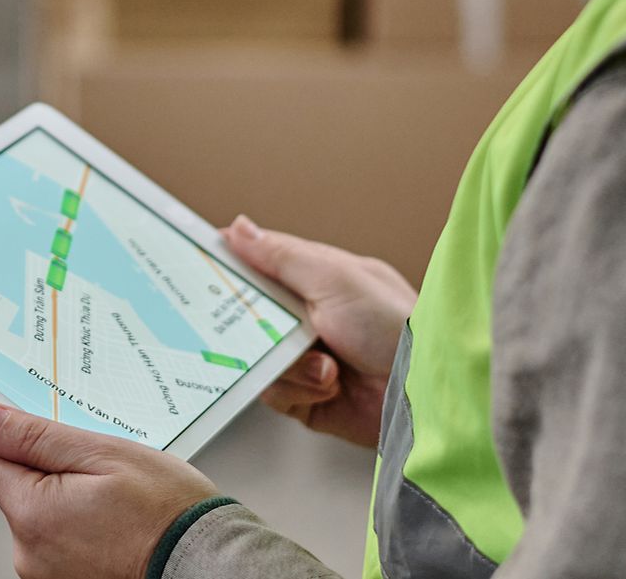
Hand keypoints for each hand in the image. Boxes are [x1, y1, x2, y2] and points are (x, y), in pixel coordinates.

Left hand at [0, 402, 220, 578]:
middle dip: (48, 469)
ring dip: (67, 499)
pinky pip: (59, 540)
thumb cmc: (167, 511)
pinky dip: (81, 527)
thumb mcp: (104, 453)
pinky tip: (115, 524)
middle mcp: (28, 552)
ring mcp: (45, 574)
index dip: (11, 435)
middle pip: (13, 487)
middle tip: (99, 470)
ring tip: (115, 501)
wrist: (206, 564)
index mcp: (31, 512)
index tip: (45, 432)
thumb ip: (35, 436)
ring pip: (39, 514)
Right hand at [223, 216, 415, 448]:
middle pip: (250, 316)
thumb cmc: (392, 324)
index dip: (231, 267)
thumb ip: (280, 255)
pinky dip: (297, 389)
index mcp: (319, 279)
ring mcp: (308, 359)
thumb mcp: (333, 277)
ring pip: (258, 357)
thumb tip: (237, 227)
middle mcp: (311, 318)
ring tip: (326, 366)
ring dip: (290, 364)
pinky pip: (273, 392)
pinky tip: (329, 385)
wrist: (426, 394)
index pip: (262, 266)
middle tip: (267, 328)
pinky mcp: (307, 399)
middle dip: (254, 326)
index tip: (199, 269)